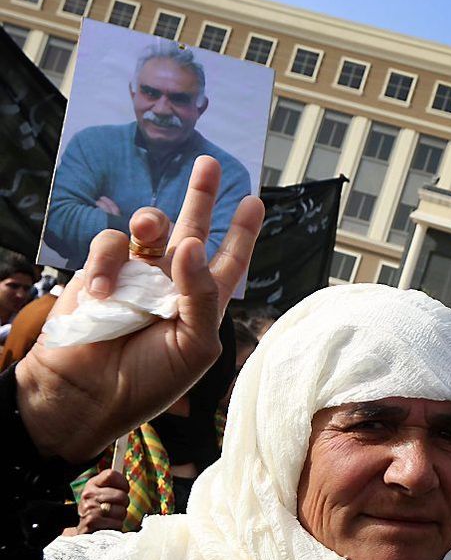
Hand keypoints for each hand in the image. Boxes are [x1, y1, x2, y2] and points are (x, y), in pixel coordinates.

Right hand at [16, 156, 263, 462]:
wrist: (87, 395)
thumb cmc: (150, 379)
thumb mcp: (195, 345)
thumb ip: (202, 295)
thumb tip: (191, 245)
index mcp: (203, 299)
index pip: (229, 260)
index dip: (242, 232)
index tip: (254, 201)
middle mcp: (172, 281)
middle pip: (192, 227)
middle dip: (202, 195)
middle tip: (209, 164)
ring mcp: (136, 273)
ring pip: (149, 227)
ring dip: (151, 220)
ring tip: (148, 230)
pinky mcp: (100, 271)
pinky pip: (110, 244)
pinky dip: (108, 262)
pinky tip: (104, 293)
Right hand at [75, 469, 129, 533]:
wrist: (85, 529)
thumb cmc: (100, 508)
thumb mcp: (104, 492)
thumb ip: (115, 484)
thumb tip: (124, 464)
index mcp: (92, 483)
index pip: (111, 474)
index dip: (123, 483)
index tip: (124, 489)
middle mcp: (88, 494)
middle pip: (121, 495)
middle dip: (124, 504)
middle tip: (116, 508)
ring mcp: (89, 509)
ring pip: (121, 511)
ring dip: (120, 517)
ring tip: (111, 517)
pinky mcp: (91, 523)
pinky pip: (116, 523)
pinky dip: (116, 526)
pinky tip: (108, 526)